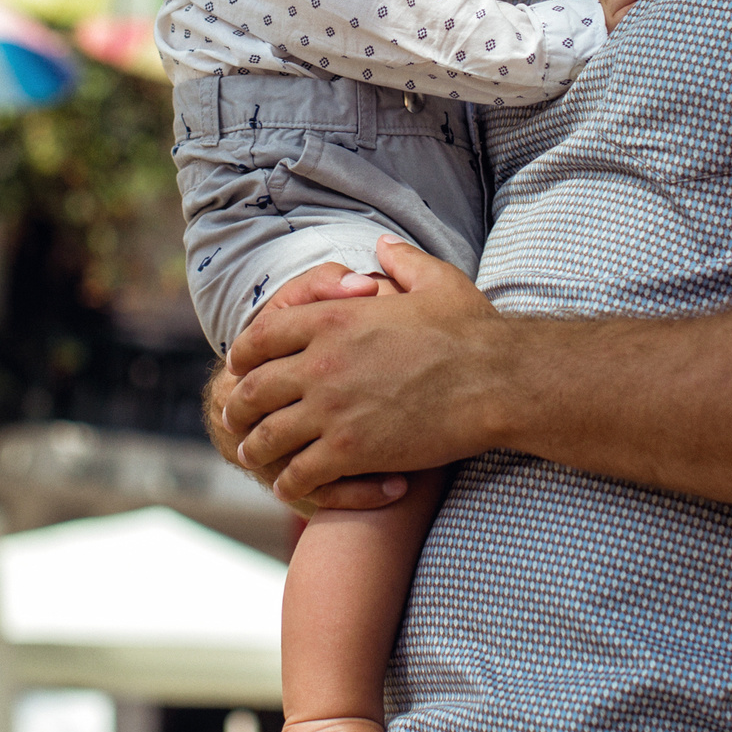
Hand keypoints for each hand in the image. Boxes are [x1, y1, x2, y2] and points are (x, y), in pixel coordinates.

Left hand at [227, 237, 504, 502]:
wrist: (498, 381)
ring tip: (252, 455)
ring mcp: (332, 409)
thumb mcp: (435, 280)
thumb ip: (401, 261)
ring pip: (268, 435)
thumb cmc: (472, 330)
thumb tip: (382, 247)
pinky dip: (289, 481)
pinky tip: (290, 484)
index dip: (243, 355)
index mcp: (332, 319)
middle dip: (238, 407)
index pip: (261, 336)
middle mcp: (321, 363)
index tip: (238, 368)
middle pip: (253, 389)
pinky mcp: (350, 451)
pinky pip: (300, 471)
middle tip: (234, 420)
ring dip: (255, 447)